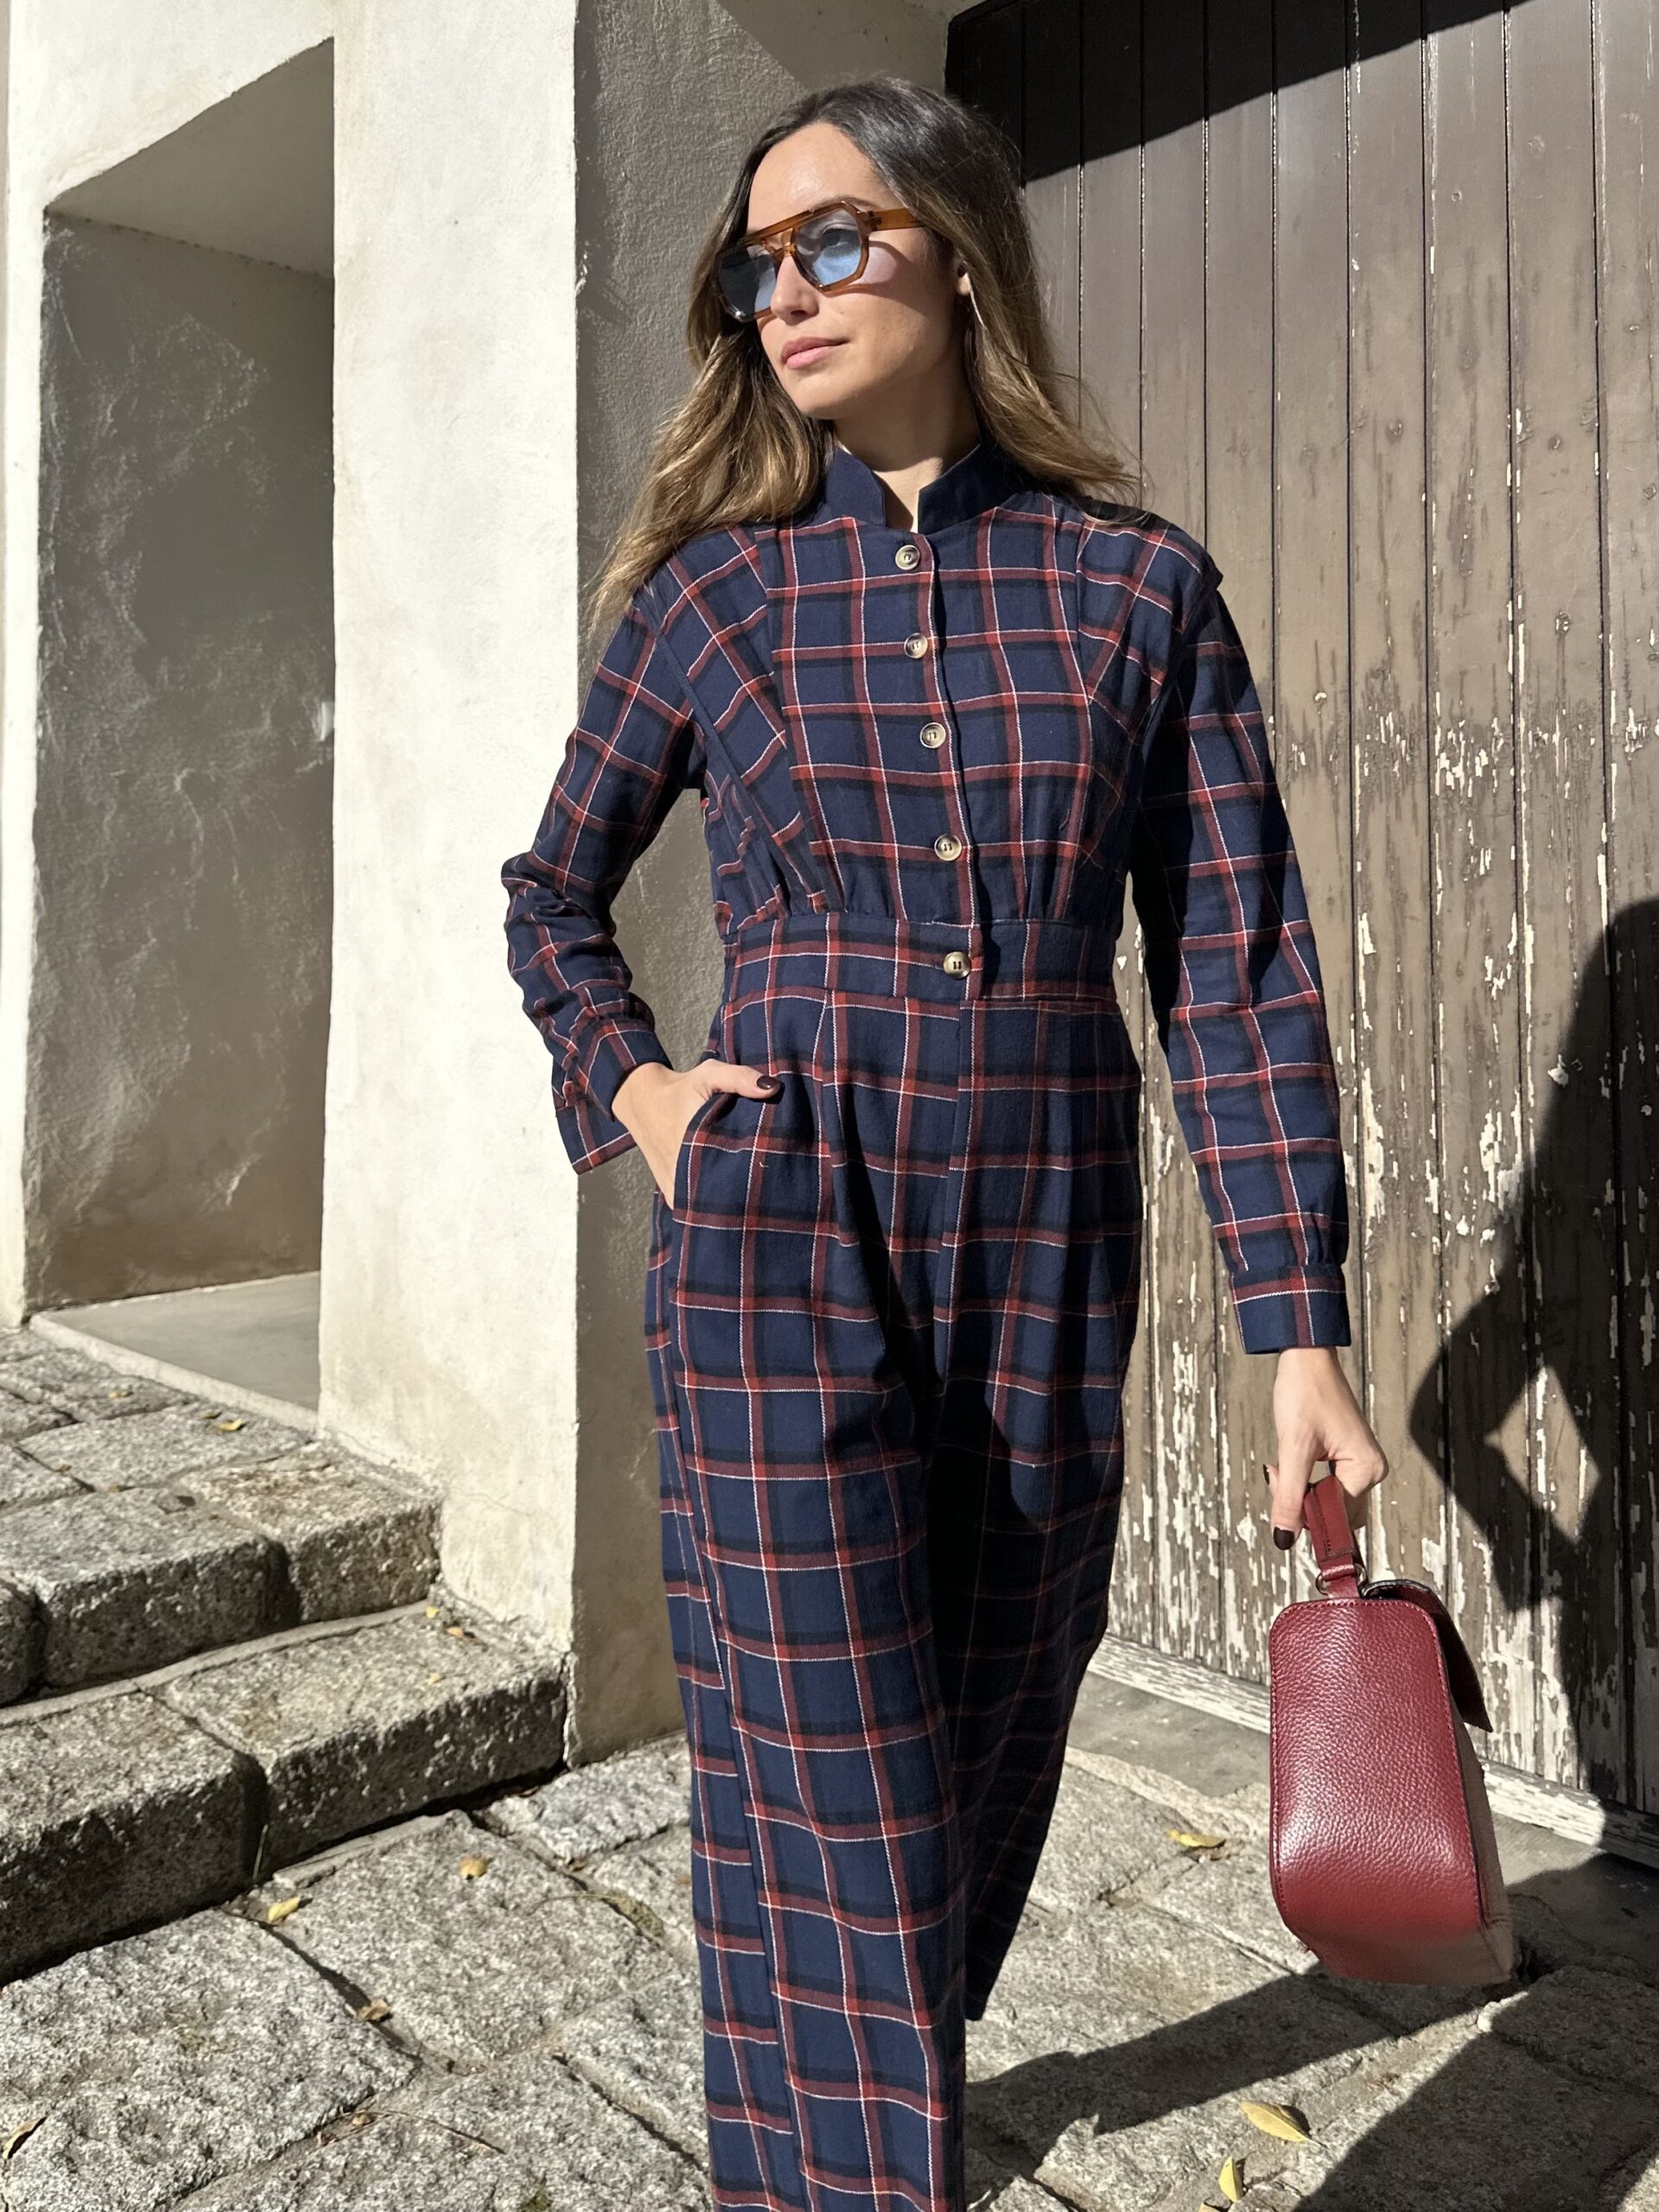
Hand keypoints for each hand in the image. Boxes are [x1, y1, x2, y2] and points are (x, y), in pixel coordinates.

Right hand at [613, 1059, 779, 1205]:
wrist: (642, 1101)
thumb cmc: (680, 1088)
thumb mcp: (709, 1074)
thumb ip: (740, 1078)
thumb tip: (772, 1089)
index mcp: (695, 1142)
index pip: (736, 1170)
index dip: (757, 1171)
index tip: (773, 1167)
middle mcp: (683, 1173)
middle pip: (727, 1193)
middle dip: (747, 1189)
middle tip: (767, 1181)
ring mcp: (676, 1188)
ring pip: (710, 1206)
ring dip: (729, 1200)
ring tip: (751, 1190)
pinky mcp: (671, 1195)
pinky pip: (694, 1208)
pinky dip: (710, 1203)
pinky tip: (728, 1195)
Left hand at [1262, 1346, 1388, 1552]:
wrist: (1306, 1358)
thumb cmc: (1304, 1393)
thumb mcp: (1292, 1448)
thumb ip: (1290, 1497)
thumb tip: (1285, 1539)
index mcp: (1366, 1469)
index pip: (1338, 1518)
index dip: (1307, 1517)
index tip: (1282, 1508)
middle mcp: (1370, 1470)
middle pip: (1335, 1514)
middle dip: (1303, 1504)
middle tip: (1280, 1477)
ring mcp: (1360, 1464)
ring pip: (1328, 1501)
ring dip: (1301, 1493)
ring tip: (1282, 1466)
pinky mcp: (1347, 1458)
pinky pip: (1327, 1486)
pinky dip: (1304, 1482)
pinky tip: (1289, 1465)